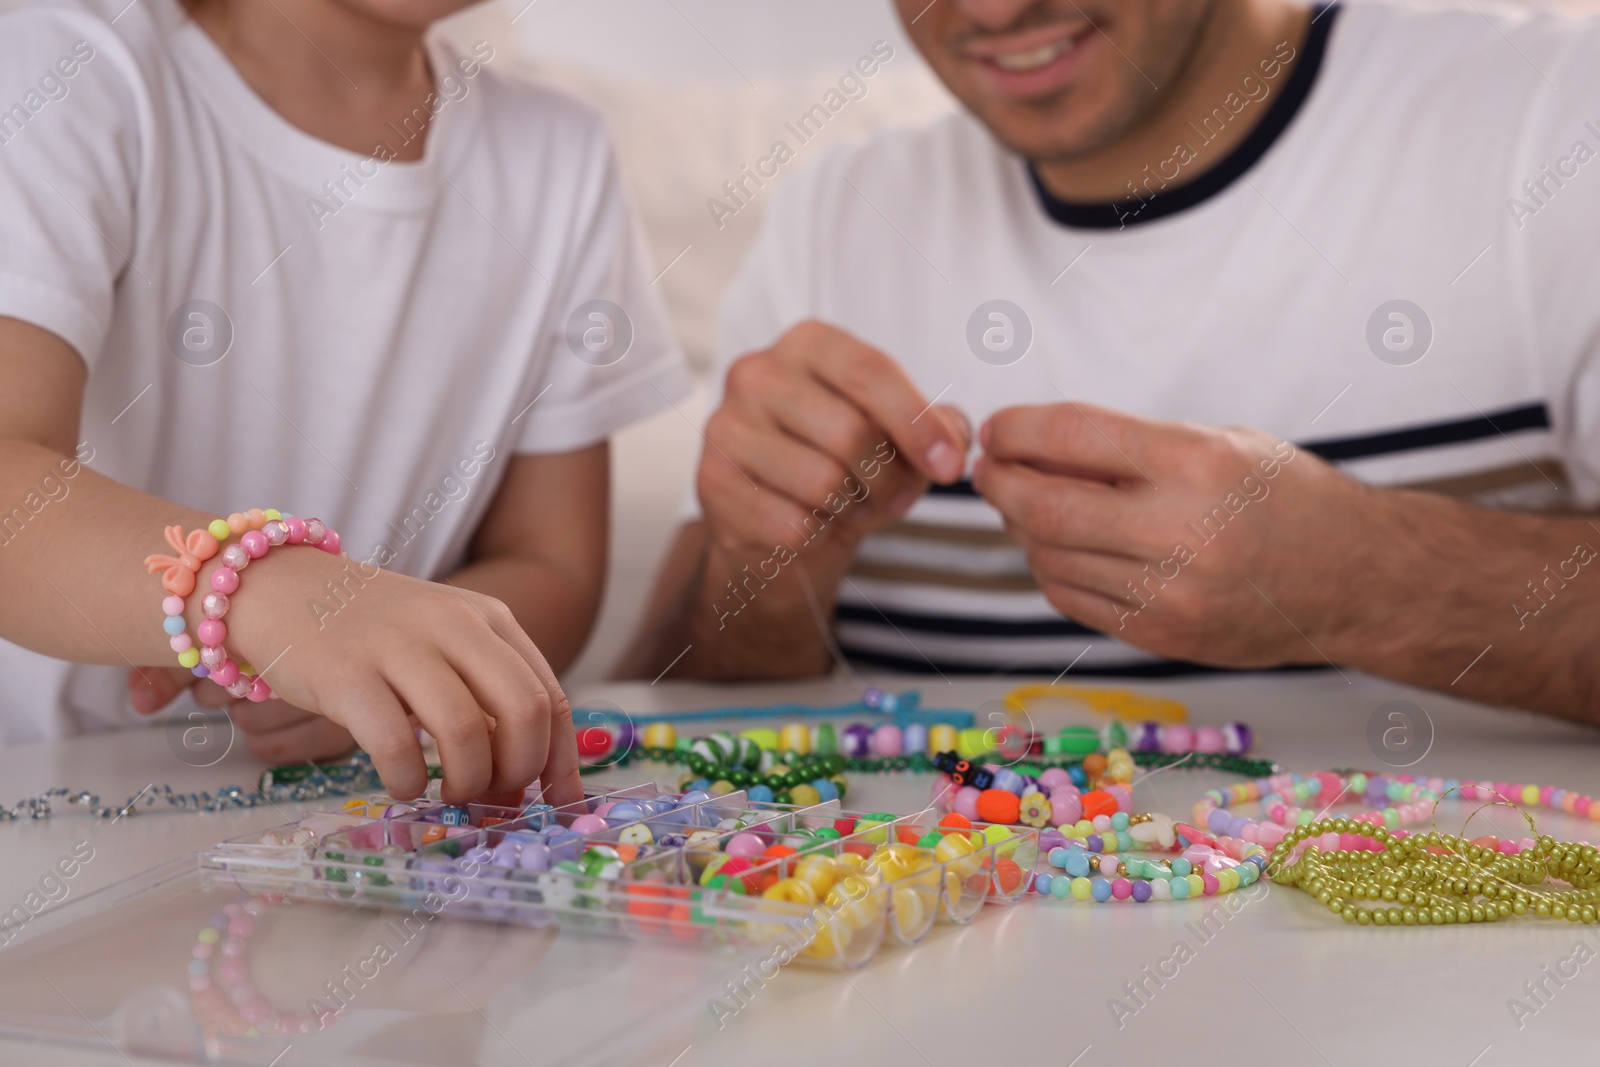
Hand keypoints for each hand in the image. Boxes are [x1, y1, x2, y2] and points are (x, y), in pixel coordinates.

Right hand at [167, 549, 578, 805]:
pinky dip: (409, 781)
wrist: (280, 585)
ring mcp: (400, 647)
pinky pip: (397, 746)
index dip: (559, 760)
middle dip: (519, 771)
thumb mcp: (445, 641)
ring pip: (467, 733)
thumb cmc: (371, 629)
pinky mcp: (346, 676)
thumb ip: (486, 693)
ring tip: (446, 791)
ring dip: (466, 782)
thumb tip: (527, 778)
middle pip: (524, 713)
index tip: (556, 802)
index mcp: (489, 618)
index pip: (551, 696)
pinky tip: (403, 783)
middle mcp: (454, 625)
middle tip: (493, 795)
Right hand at [699, 320, 969, 572]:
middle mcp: (756, 373)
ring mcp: (725, 427)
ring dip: (854, 510)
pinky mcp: (711, 482)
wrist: (775, 528)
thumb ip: (937, 429)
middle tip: (891, 496)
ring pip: (822, 481)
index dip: (918, 424)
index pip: (870, 372)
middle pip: (851, 432)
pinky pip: (792, 523)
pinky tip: (810, 525)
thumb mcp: (895, 437)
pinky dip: (816, 536)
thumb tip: (954, 442)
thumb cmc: (841, 467)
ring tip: (850, 508)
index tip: (949, 466)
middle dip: (888, 479)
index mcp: (807, 344)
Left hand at [971, 401, 1376, 667]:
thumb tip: (1028, 445)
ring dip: (1020, 528)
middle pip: (1042, 507)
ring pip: (1049, 557)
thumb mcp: (1219, 442)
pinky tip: (1058, 547)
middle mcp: (1181, 530)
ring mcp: (1171, 593)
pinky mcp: (1164, 637)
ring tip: (1024, 505)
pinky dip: (1051, 568)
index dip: (1015, 430)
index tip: (996, 428)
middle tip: (989, 469)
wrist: (1358, 579)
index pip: (1070, 435)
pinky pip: (1073, 599)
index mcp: (1196, 462)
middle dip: (999, 483)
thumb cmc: (1284, 495)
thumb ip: (1129, 445)